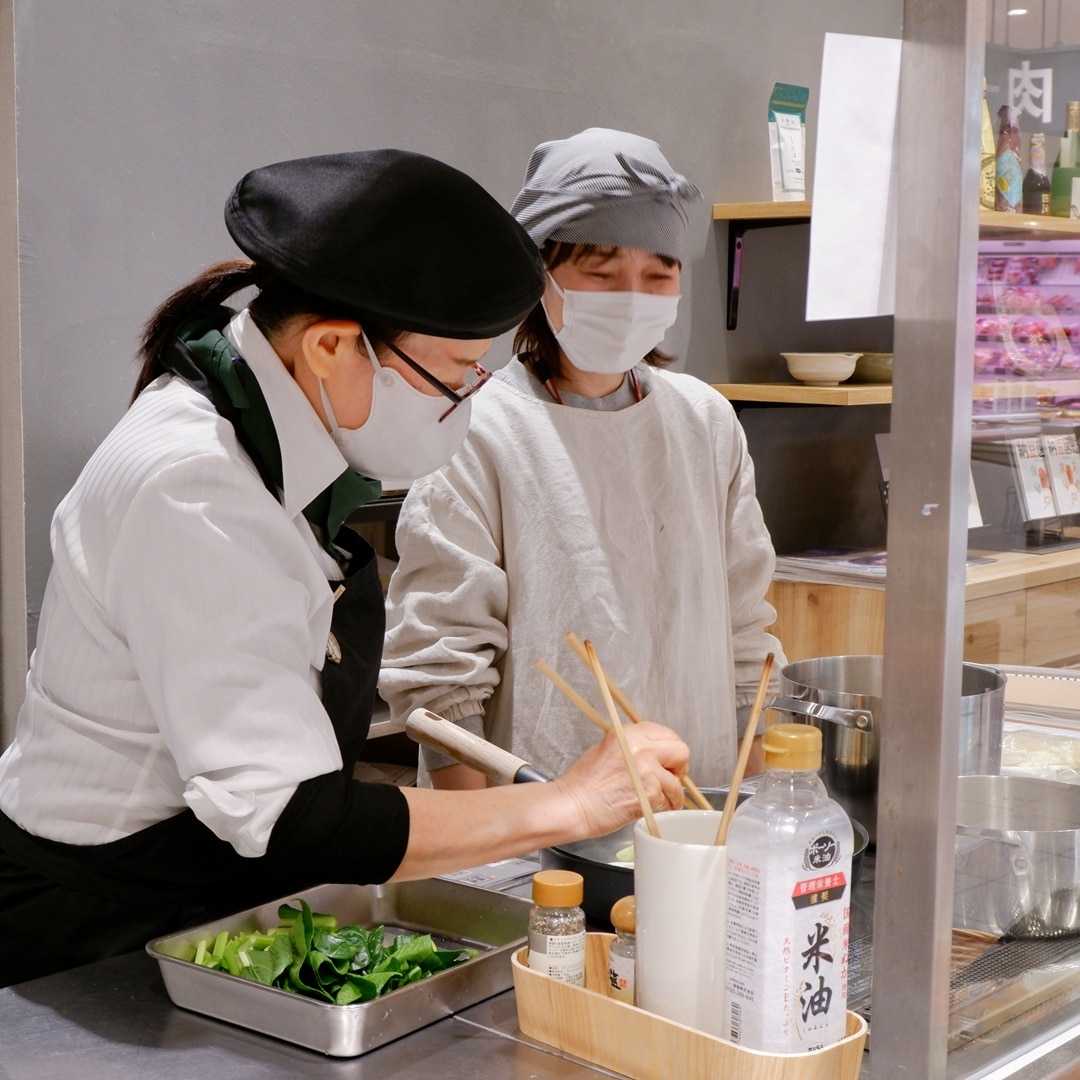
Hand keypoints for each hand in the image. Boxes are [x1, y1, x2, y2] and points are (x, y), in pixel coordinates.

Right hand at [551, 720, 688, 840]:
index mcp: (629, 733)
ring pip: (676, 782)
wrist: (573, 804)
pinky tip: (652, 808)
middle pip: (681, 750)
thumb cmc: (585, 782)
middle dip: (678, 766)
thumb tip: (657, 754)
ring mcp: (647, 770)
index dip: (670, 749)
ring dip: (671, 793)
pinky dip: (663, 807)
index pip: (666, 734)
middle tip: (671, 776)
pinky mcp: (649, 792)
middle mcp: (641, 747)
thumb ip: (635, 746)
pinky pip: (668, 800)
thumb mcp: (608, 748)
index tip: (668, 759)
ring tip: (661, 800)